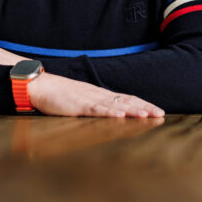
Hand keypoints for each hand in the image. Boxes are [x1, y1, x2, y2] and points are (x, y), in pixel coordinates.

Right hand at [28, 72, 164, 117]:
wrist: (41, 86)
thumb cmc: (60, 94)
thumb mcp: (83, 100)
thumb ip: (97, 105)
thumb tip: (112, 113)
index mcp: (101, 94)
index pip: (127, 98)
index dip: (143, 104)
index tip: (157, 110)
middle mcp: (99, 95)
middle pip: (126, 101)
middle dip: (144, 107)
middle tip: (160, 114)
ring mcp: (89, 99)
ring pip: (115, 105)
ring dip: (132, 110)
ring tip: (146, 115)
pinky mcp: (78, 105)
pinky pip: (96, 109)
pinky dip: (109, 112)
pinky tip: (119, 116)